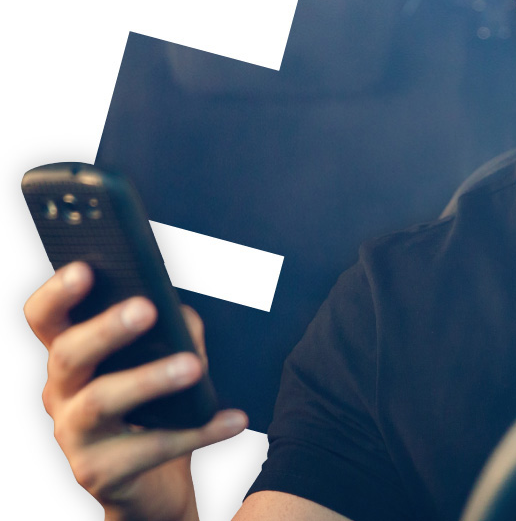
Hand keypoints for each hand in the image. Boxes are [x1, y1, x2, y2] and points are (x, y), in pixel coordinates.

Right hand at [23, 262, 248, 520]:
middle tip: (146, 309)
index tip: (85, 267)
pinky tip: (232, 419)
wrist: (152, 484)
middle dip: (106, 329)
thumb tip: (181, 316)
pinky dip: (197, 431)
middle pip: (68, 354)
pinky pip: (149, 449)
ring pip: (100, 402)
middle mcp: (61, 393)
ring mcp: (74, 436)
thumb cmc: (152, 410)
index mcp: (72, 356)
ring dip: (149, 379)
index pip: (46, 318)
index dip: (57, 293)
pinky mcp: (99, 473)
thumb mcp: (160, 363)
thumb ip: (169, 333)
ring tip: (194, 366)